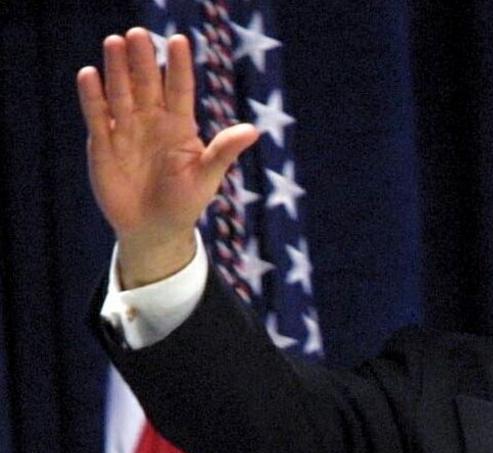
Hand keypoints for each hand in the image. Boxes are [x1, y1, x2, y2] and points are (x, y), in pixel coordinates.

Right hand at [75, 27, 258, 286]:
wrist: (154, 229)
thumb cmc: (185, 202)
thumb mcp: (207, 177)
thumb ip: (224, 151)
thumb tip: (253, 130)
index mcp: (180, 126)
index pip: (180, 89)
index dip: (179, 66)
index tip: (179, 41)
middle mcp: (152, 121)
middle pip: (146, 84)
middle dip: (143, 60)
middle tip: (137, 34)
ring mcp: (126, 130)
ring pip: (120, 93)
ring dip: (117, 70)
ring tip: (115, 43)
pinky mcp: (103, 144)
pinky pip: (97, 116)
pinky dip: (93, 97)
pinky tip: (89, 75)